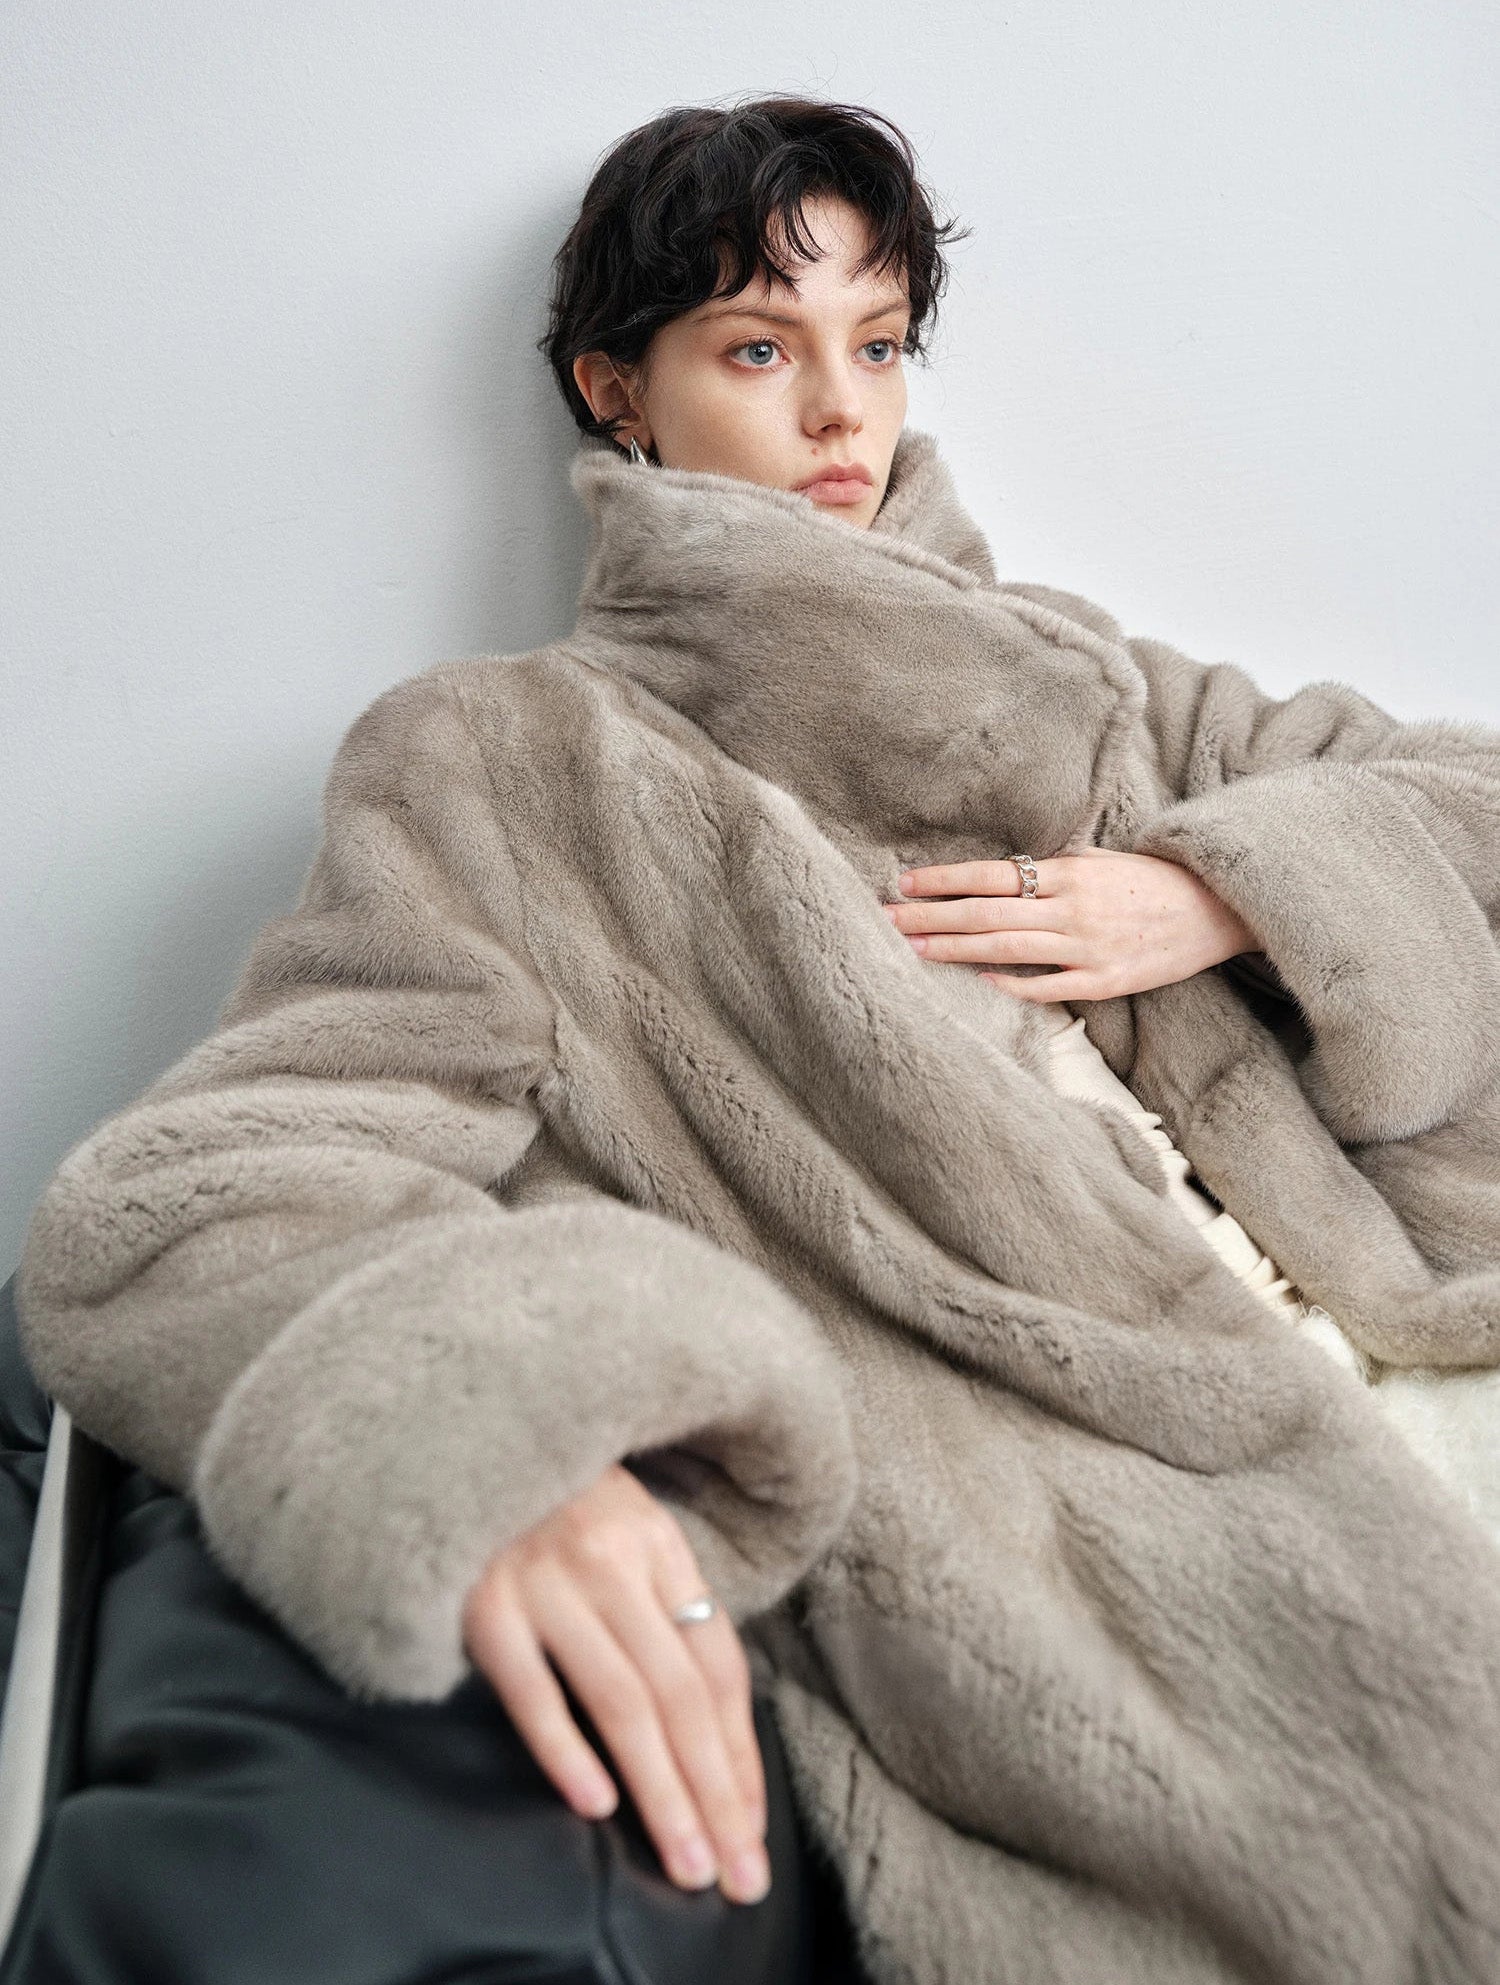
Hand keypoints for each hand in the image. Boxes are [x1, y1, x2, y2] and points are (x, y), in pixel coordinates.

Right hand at [461, 1461, 771, 1905]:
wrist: (456, 1428)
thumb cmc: (547, 1492)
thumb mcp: (620, 1522)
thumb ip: (660, 1596)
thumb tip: (710, 1706)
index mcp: (656, 1542)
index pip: (716, 1664)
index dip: (740, 1752)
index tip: (752, 1825)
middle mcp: (611, 1561)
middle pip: (680, 1695)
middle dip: (716, 1793)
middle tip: (736, 1874)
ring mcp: (545, 1582)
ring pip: (622, 1701)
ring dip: (661, 1791)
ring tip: (686, 1859)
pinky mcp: (482, 1603)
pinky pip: (532, 1689)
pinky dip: (566, 1748)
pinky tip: (596, 1804)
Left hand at [882, 847, 1261, 1001]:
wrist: (1216, 908)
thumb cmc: (1150, 881)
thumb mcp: (1098, 862)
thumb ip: (1049, 870)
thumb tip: (992, 878)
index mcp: (1069, 873)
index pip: (992, 874)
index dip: (944, 880)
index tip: (903, 883)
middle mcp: (1072, 908)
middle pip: (986, 912)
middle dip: (931, 917)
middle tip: (884, 920)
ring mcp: (1087, 948)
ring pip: (1006, 948)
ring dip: (954, 949)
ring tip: (911, 949)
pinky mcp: (1105, 982)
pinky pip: (1047, 986)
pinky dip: (1010, 983)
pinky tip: (976, 979)